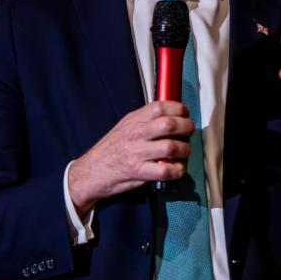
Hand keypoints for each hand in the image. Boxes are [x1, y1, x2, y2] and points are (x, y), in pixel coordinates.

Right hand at [68, 101, 194, 216]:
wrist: (90, 171)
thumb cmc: (110, 150)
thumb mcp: (124, 126)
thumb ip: (144, 120)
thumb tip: (169, 114)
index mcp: (133, 120)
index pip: (160, 107)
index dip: (178, 108)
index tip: (185, 113)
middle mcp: (135, 134)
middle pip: (169, 125)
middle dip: (186, 127)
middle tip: (189, 131)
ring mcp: (137, 153)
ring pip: (171, 147)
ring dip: (185, 150)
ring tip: (184, 152)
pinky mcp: (138, 172)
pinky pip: (166, 170)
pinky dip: (178, 170)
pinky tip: (178, 168)